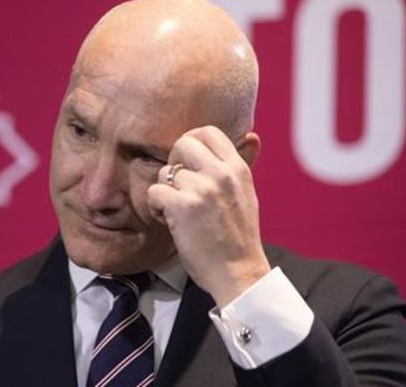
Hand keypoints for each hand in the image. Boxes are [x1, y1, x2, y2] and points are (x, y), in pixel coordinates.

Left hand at [147, 126, 270, 306]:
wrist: (238, 273)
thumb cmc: (238, 238)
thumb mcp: (247, 194)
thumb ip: (236, 168)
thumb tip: (250, 136)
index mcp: (238, 169)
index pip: (208, 132)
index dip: (191, 142)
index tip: (187, 162)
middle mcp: (221, 174)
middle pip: (183, 143)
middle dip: (173, 162)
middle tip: (177, 186)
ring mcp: (202, 189)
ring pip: (165, 172)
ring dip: (165, 192)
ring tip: (177, 211)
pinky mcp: (183, 206)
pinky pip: (155, 191)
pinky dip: (155, 207)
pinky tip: (167, 220)